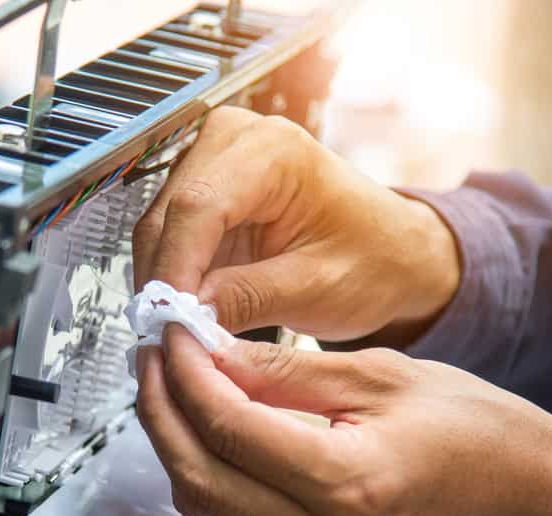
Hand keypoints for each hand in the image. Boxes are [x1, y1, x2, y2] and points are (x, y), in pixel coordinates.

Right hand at [132, 106, 459, 342]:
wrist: (392, 254)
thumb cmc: (373, 258)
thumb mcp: (316, 288)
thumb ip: (246, 299)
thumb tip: (184, 317)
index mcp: (274, 150)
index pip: (198, 206)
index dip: (175, 268)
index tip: (168, 321)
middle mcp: (236, 141)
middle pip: (168, 214)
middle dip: (164, 280)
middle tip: (169, 337)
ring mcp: (215, 163)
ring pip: (159, 227)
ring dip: (163, 281)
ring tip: (179, 332)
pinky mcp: (206, 193)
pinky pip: (169, 238)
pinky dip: (173, 277)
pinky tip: (185, 313)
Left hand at [135, 328, 551, 515]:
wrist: (532, 503)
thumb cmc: (484, 435)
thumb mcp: (384, 377)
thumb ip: (286, 371)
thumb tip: (211, 355)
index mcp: (348, 484)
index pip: (227, 428)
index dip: (185, 374)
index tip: (171, 331)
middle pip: (197, 478)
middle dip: (160, 410)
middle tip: (154, 354)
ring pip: (205, 508)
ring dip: (176, 442)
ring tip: (171, 381)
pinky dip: (208, 470)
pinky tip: (207, 425)